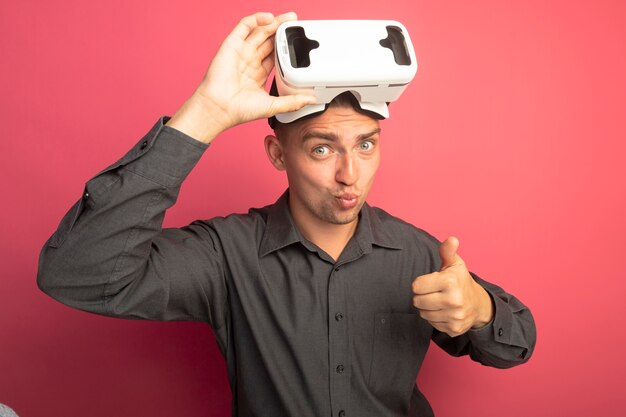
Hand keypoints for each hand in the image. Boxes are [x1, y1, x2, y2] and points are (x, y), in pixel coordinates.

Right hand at [167, 12, 315, 142]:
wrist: (220, 108)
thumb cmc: (239, 110)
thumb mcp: (273, 105)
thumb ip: (292, 102)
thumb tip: (311, 101)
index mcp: (258, 73)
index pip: (275, 54)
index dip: (286, 47)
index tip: (299, 42)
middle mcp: (249, 61)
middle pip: (269, 40)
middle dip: (282, 30)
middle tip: (296, 22)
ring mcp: (241, 52)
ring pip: (260, 31)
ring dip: (274, 23)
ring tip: (288, 17)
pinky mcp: (231, 45)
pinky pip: (244, 26)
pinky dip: (256, 19)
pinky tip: (269, 18)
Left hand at [411, 237, 493, 336]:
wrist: (479, 304)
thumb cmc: (461, 281)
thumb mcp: (455, 264)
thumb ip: (447, 251)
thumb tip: (451, 239)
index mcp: (449, 282)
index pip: (416, 286)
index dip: (420, 283)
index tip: (429, 282)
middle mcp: (453, 301)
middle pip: (417, 301)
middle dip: (422, 296)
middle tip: (433, 292)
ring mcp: (454, 317)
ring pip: (423, 314)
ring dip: (427, 308)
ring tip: (438, 301)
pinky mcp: (454, 329)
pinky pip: (432, 324)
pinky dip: (435, 318)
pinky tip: (444, 311)